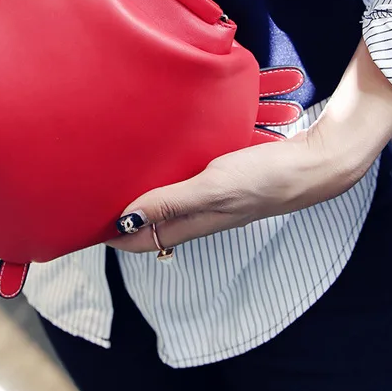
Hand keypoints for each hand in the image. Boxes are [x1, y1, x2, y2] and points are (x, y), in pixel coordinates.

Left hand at [108, 38, 391, 253]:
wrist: (315, 163)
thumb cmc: (266, 177)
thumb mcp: (213, 187)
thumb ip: (170, 202)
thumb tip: (124, 221)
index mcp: (192, 224)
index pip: (138, 241)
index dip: (108, 234)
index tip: (77, 219)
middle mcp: (197, 214)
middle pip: (147, 221)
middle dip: (117, 213)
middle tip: (86, 191)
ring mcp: (211, 195)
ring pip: (164, 199)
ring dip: (139, 190)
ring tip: (112, 170)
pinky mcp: (223, 175)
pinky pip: (184, 178)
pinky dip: (165, 171)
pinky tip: (158, 150)